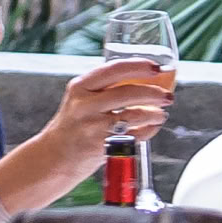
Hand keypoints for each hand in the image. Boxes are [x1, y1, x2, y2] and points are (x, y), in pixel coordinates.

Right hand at [41, 58, 176, 161]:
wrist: (54, 156)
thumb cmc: (74, 125)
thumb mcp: (81, 99)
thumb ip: (105, 88)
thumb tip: (145, 77)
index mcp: (80, 87)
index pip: (114, 69)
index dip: (139, 66)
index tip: (156, 67)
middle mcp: (84, 104)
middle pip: (128, 92)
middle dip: (154, 93)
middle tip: (167, 96)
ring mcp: (92, 126)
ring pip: (134, 114)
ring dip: (155, 113)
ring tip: (162, 113)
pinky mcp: (100, 146)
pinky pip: (134, 135)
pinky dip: (149, 130)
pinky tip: (152, 127)